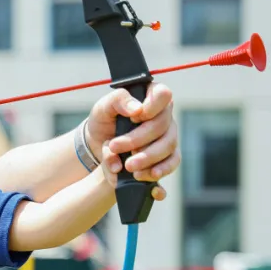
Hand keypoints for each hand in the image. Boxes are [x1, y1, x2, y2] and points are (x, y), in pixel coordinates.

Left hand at [86, 82, 178, 200]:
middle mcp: (164, 115)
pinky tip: (144, 175)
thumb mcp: (103, 106)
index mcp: (151, 96)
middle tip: (115, 147)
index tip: (133, 118)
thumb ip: (118, 100)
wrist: (98, 144)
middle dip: (138, 139)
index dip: (151, 107)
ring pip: (168, 146)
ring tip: (128, 166)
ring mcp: (169, 135)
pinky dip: (159, 170)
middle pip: (162, 126)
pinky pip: (172, 162)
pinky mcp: (168, 154)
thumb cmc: (104, 119)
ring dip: (147, 158)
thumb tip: (137, 109)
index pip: (163, 94)